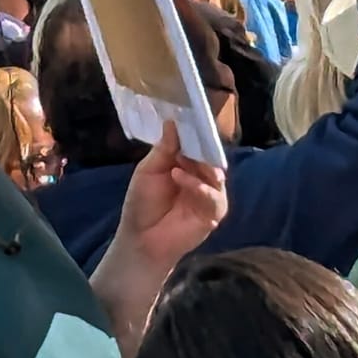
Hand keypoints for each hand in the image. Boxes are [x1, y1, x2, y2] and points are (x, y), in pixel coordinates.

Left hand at [112, 120, 227, 274]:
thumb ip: (164, 149)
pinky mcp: (213, 214)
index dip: (196, 135)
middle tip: (188, 143)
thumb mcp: (148, 171)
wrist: (140, 238)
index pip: (199, 146)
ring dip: (199, 167)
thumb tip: (172, 121)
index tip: (190, 120)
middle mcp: (202, 178)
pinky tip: (181, 179)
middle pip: (211, 159)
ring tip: (177, 165)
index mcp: (187, 166)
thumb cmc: (142, 204)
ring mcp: (209, 196)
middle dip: (201, 150)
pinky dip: (200, 187)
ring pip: (217, 176)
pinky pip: (215, 197)